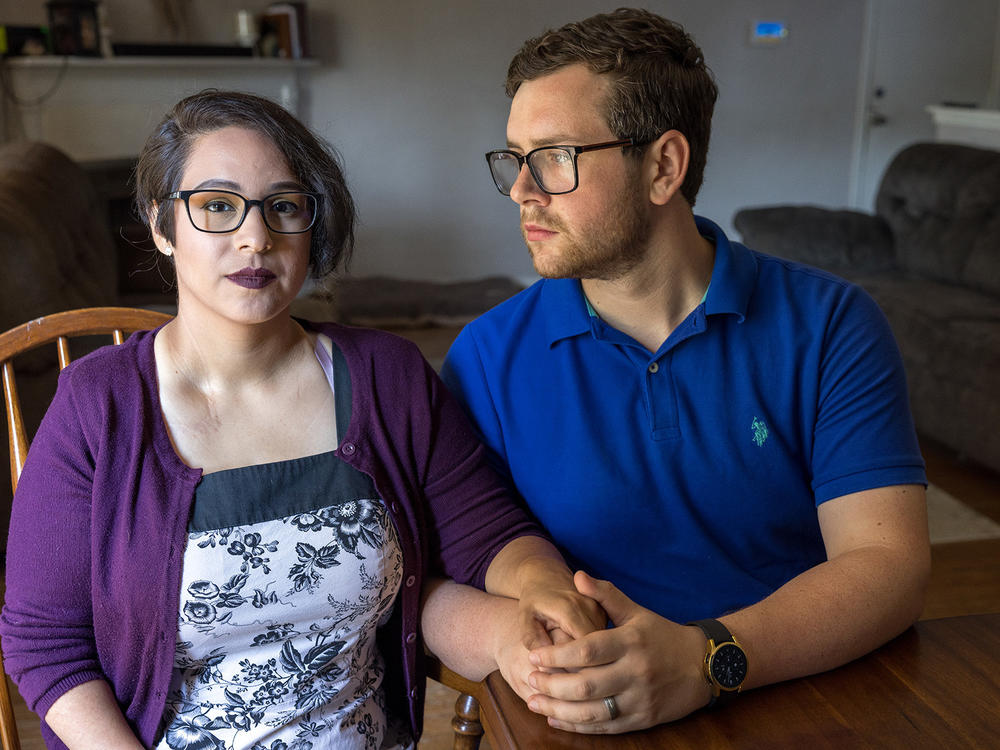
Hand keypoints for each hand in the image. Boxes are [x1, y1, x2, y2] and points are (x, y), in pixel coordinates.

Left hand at [524, 571, 711, 732]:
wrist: (704, 665)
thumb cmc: (663, 635)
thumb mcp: (636, 612)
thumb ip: (606, 595)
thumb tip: (577, 575)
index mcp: (630, 642)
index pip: (588, 650)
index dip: (557, 655)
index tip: (533, 655)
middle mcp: (635, 672)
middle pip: (586, 685)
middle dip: (553, 686)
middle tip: (530, 680)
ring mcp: (640, 699)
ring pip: (593, 712)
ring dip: (559, 710)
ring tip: (534, 703)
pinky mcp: (643, 719)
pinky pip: (606, 727)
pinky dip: (579, 727)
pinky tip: (557, 720)